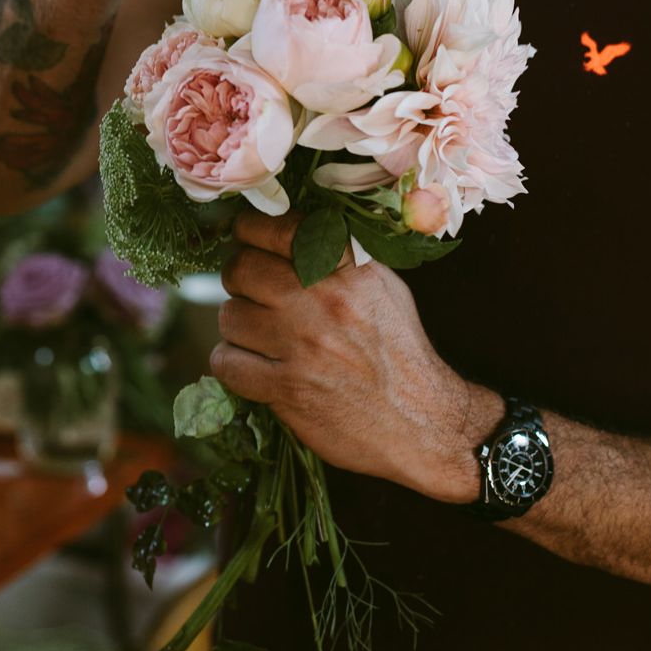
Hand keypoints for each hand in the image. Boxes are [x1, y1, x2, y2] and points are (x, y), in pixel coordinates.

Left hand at [211, 212, 495, 502]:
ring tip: (260, 338)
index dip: (249, 231)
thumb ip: (338, 258)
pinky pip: (227, 363)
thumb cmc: (400, 353)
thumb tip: (284, 235)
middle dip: (239, 280)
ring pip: (230, 316)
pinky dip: (233, 366)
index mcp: (349, 267)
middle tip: (251, 295)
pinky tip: (253, 369)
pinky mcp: (287, 387)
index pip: (277, 228)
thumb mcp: (384, 288)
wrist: (423, 422)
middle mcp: (323, 298)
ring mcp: (303, 344)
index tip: (245, 240)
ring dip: (238, 328)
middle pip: (241, 269)